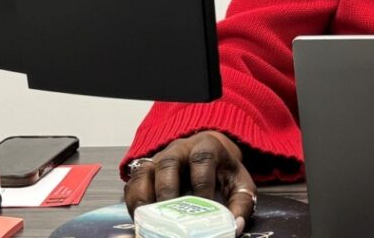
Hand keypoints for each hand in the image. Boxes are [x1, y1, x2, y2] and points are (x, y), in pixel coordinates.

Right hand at [123, 131, 256, 233]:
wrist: (208, 154)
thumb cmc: (222, 172)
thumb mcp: (239, 184)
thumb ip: (241, 204)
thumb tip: (234, 227)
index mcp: (206, 147)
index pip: (202, 159)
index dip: (202, 184)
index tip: (204, 206)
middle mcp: (179, 149)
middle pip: (168, 163)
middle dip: (168, 191)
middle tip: (171, 217)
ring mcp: (158, 158)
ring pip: (144, 171)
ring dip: (144, 197)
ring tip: (149, 221)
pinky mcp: (145, 171)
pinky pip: (132, 183)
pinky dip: (133, 202)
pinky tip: (140, 220)